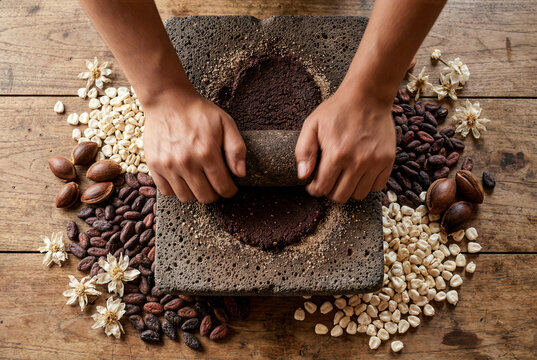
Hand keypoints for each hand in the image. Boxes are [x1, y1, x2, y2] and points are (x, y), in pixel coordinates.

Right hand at [143, 88, 245, 202]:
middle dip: (215, 194)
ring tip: (199, 181)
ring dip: (196, 193)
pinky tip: (183, 178)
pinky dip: (176, 189)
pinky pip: (167, 191)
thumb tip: (240, 173)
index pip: (223, 187)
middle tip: (215, 185)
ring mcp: (168, 165)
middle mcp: (187, 162)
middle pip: (205, 197)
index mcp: (207, 152)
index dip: (230, 191)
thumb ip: (237, 148)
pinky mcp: (154, 165)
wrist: (167, 100)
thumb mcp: (226, 123)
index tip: (230, 187)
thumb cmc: (198, 112)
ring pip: (186, 197)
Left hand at [295, 89, 394, 202]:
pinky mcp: (388, 160)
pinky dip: (367, 184)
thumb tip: (303, 176)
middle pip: (340, 196)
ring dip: (348, 189)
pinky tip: (359, 173)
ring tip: (343, 176)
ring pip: (359, 195)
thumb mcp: (312, 124)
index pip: (322, 188)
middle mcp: (357, 161)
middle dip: (330, 191)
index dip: (314, 189)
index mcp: (336, 153)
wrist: (368, 95)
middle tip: (328, 180)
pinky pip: (377, 186)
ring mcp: (375, 162)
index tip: (313, 184)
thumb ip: (304, 151)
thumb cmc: (337, 110)